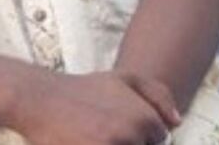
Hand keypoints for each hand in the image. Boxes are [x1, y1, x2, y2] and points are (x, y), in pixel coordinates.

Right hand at [10, 69, 180, 144]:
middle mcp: (132, 133)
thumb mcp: (123, 79)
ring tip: (92, 135)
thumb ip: (157, 94)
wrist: (42, 99)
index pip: (159, 141)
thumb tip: (177, 122)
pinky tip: (85, 140)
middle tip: (102, 130)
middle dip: (127, 143)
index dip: (141, 135)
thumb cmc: (83, 90)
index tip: (117, 125)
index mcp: (143, 117)